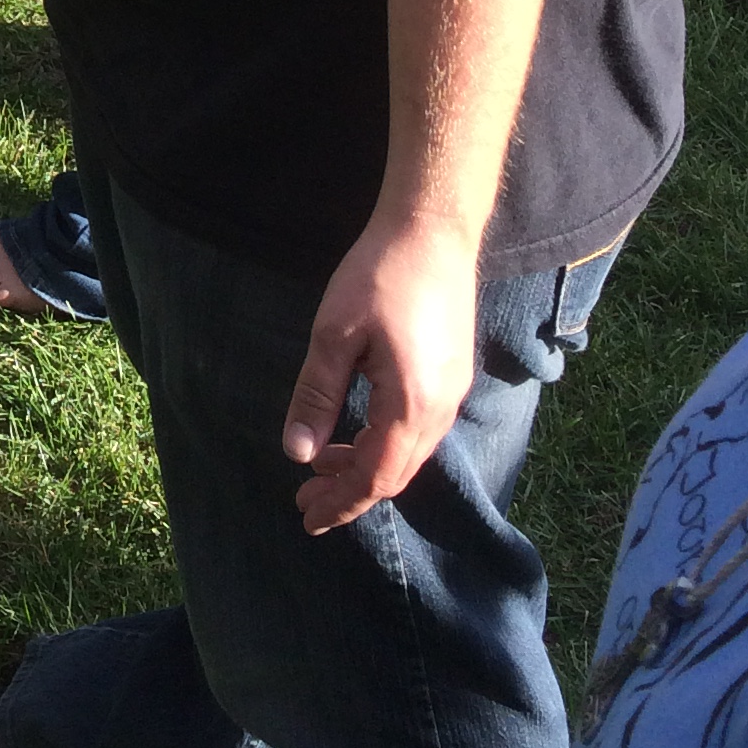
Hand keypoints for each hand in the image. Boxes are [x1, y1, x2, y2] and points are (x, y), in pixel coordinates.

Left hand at [282, 217, 480, 534]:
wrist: (433, 229)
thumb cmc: (379, 274)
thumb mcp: (334, 334)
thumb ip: (317, 395)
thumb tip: (295, 453)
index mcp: (412, 404)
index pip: (375, 476)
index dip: (341, 502)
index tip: (308, 519)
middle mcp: (441, 408)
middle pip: (395, 472)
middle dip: (349, 491)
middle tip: (305, 499)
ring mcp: (452, 391)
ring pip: (409, 453)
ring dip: (366, 466)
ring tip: (322, 466)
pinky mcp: (451, 374)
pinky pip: (418, 430)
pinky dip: (384, 443)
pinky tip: (357, 432)